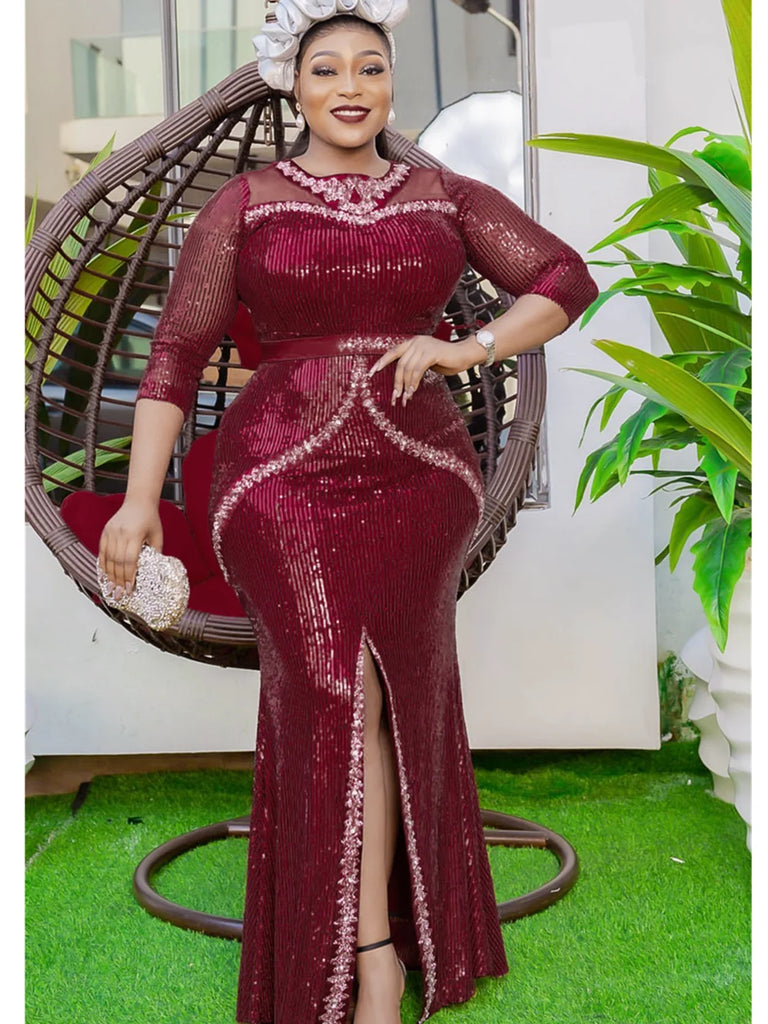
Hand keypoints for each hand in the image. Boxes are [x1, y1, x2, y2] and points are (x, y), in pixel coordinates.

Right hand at [97, 497, 162, 599]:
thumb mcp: (157, 536)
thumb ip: (155, 553)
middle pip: (117, 562)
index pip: (130, 560)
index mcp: (135, 534)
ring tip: (110, 589)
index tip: (128, 590)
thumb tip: (154, 573)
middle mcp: (120, 533)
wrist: (138, 501)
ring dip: (109, 575)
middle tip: (117, 595)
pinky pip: (102, 551)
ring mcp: (111, 531)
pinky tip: (104, 575)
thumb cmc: (150, 518)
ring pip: (108, 558)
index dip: (128, 577)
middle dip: (117, 580)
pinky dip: (102, 564)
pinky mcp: (106, 531)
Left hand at [367, 335, 484, 406]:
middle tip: (395, 397)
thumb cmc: (447, 360)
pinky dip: (414, 382)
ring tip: (405, 398)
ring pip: (407, 368)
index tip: (371, 373)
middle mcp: (416, 342)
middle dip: (396, 382)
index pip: (392, 352)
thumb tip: (403, 380)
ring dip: (405, 386)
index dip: (381, 362)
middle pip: (399, 364)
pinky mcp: (431, 352)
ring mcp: (423, 346)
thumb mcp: (427, 362)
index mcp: (412, 342)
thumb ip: (414, 366)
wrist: (465, 354)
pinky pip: (417, 370)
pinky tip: (413, 391)